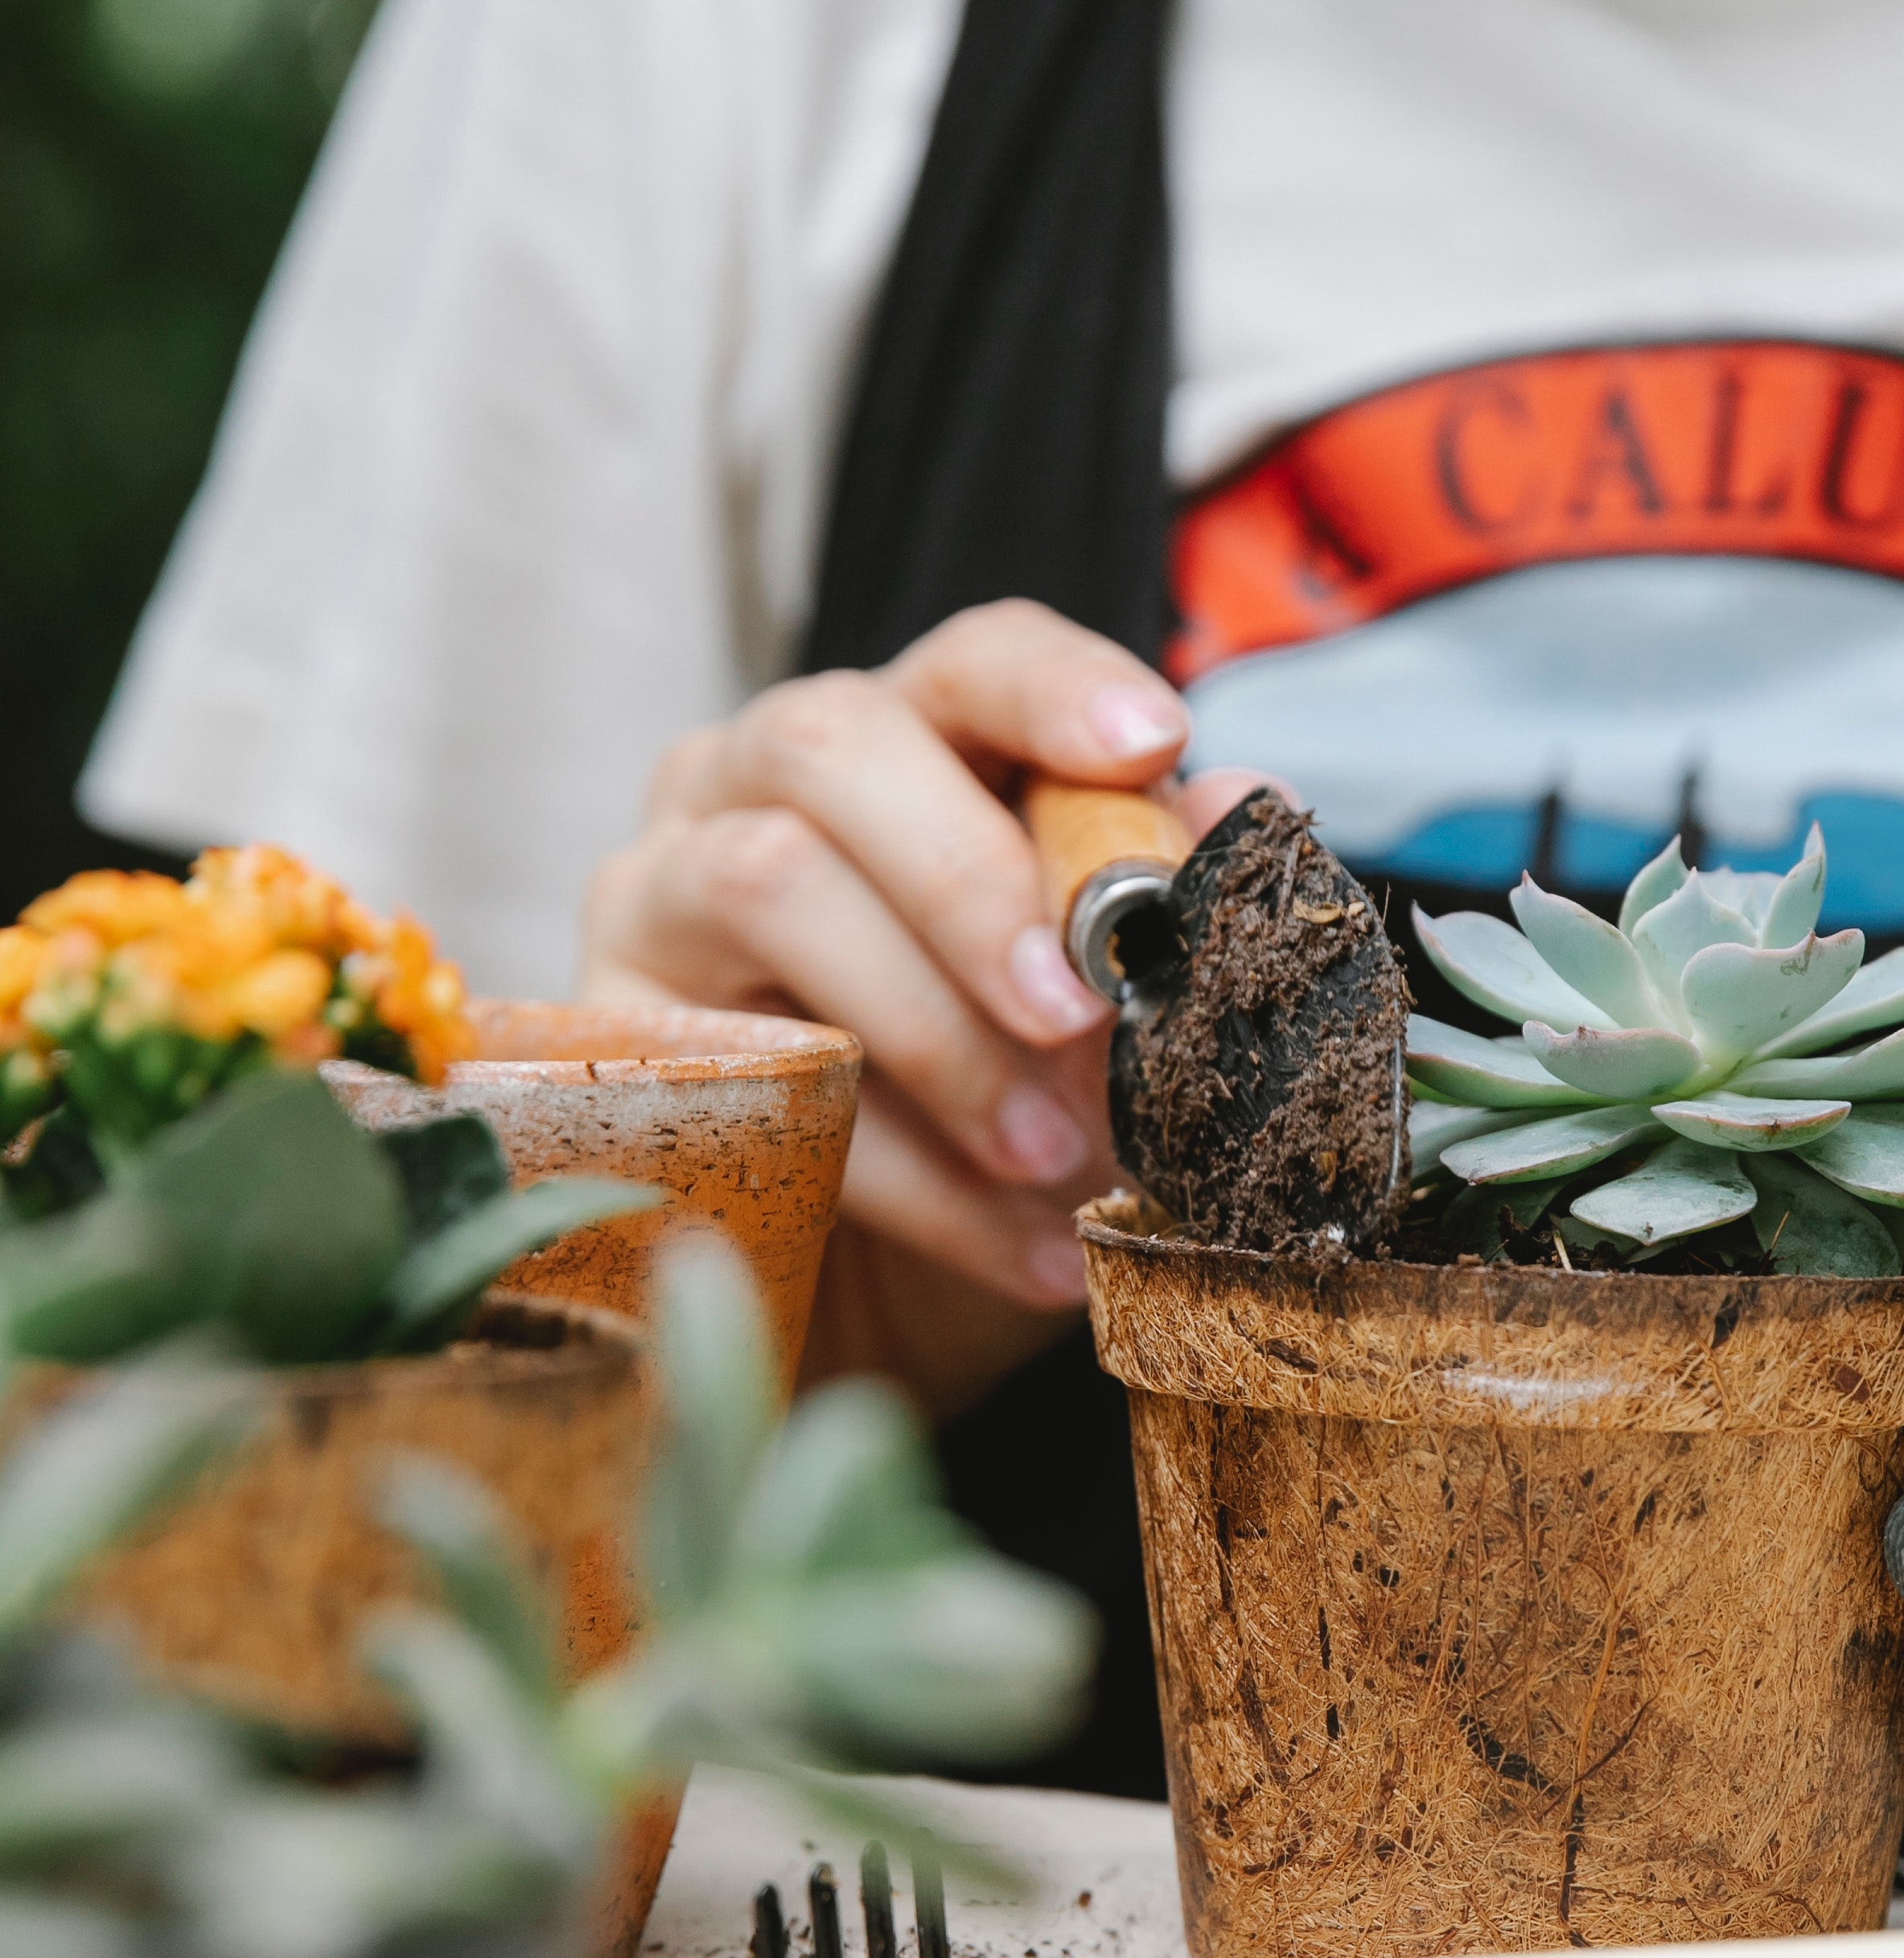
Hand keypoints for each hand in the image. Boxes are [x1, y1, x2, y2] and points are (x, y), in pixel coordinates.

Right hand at [582, 602, 1260, 1323]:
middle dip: (969, 874)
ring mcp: (659, 890)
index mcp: (905, 743)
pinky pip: (744, 1066)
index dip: (1055, 688)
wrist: (892, 1297)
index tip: (1152, 741)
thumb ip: (1163, 899)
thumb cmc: (1006, 1108)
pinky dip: (902, 1171)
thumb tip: (1237, 797)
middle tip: (1076, 1010)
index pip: (971, 660)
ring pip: (767, 882)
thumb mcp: (1108, 1016)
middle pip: (831, 742)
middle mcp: (754, 781)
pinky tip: (1019, 1246)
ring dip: (933, 1033)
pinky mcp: (612, 1028)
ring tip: (1055, 1159)